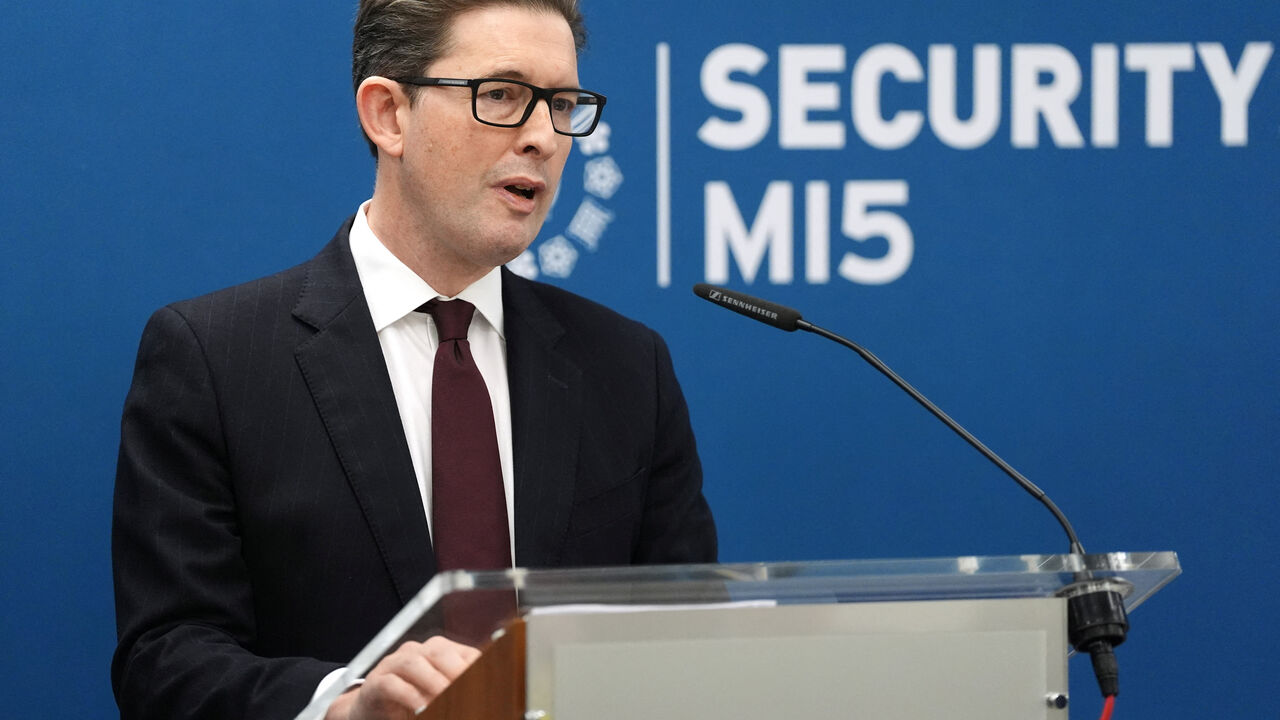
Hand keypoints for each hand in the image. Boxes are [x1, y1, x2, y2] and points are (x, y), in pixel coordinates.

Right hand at [323, 636, 480, 719]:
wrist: (371, 711)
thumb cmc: (411, 703)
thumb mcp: (440, 696)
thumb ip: (459, 692)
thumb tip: (485, 700)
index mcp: (438, 652)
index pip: (463, 653)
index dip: (477, 667)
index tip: (489, 685)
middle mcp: (415, 652)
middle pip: (438, 651)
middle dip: (456, 671)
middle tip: (469, 692)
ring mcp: (392, 665)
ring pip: (414, 663)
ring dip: (433, 682)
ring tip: (446, 699)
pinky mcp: (375, 683)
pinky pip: (391, 684)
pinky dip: (409, 695)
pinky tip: (420, 708)